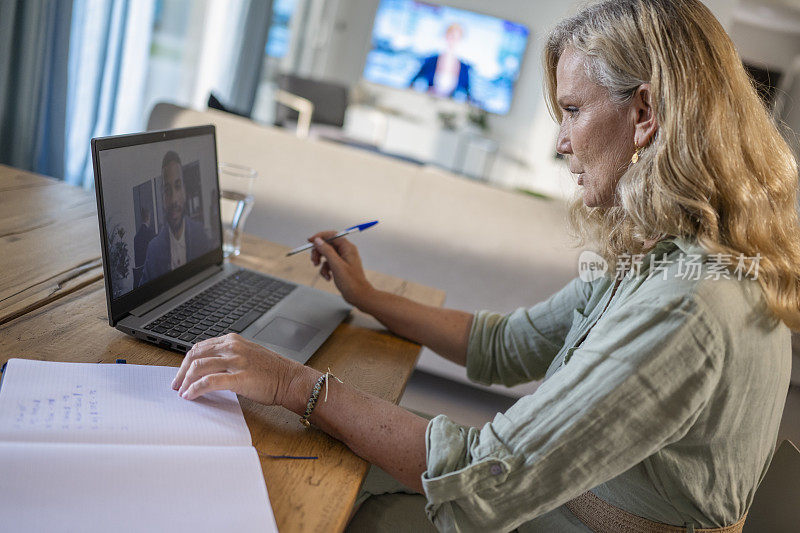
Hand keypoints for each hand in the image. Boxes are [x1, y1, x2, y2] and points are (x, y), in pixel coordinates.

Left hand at [172, 333, 300, 402]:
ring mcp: (236, 361)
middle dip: (181, 371)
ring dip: (186, 382)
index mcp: (233, 340)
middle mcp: (232, 347)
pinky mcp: (239, 378)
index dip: (186, 361)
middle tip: (176, 384)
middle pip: (195, 355)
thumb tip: (207, 368)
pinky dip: (195, 389)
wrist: (290, 379)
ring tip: (182, 392)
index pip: (200, 347)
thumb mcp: (247, 355)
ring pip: (199, 367)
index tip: (181, 373)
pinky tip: (190, 395)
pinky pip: (210, 382)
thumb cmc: (271, 370)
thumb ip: (228, 356)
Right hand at [308, 231, 374, 306]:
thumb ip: (326, 251)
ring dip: (321, 263)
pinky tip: (328, 278)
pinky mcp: (340, 267)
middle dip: (319, 252)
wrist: (359, 296)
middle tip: (314, 261)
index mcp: (348, 248)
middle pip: (328, 245)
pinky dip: (326, 270)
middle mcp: (346, 251)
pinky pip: (329, 264)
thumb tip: (318, 240)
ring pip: (327, 255)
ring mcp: (343, 259)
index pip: (332, 235)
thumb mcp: (336, 265)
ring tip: (323, 273)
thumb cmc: (351, 282)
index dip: (320, 236)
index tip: (309, 241)